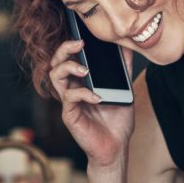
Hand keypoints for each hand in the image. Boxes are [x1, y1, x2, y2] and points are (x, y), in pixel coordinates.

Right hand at [48, 39, 134, 166]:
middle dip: (64, 49)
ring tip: (84, 68)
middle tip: (79, 43)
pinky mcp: (70, 115)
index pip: (68, 58)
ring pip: (54, 77)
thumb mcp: (124, 89)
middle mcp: (71, 89)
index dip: (70, 45)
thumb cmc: (117, 120)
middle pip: (56, 62)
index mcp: (81, 81)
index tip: (84, 35)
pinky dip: (83, 94)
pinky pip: (70, 99)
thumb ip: (123, 69)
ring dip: (68, 67)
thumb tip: (129, 46)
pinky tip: (97, 96)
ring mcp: (69, 102)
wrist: (116, 147)